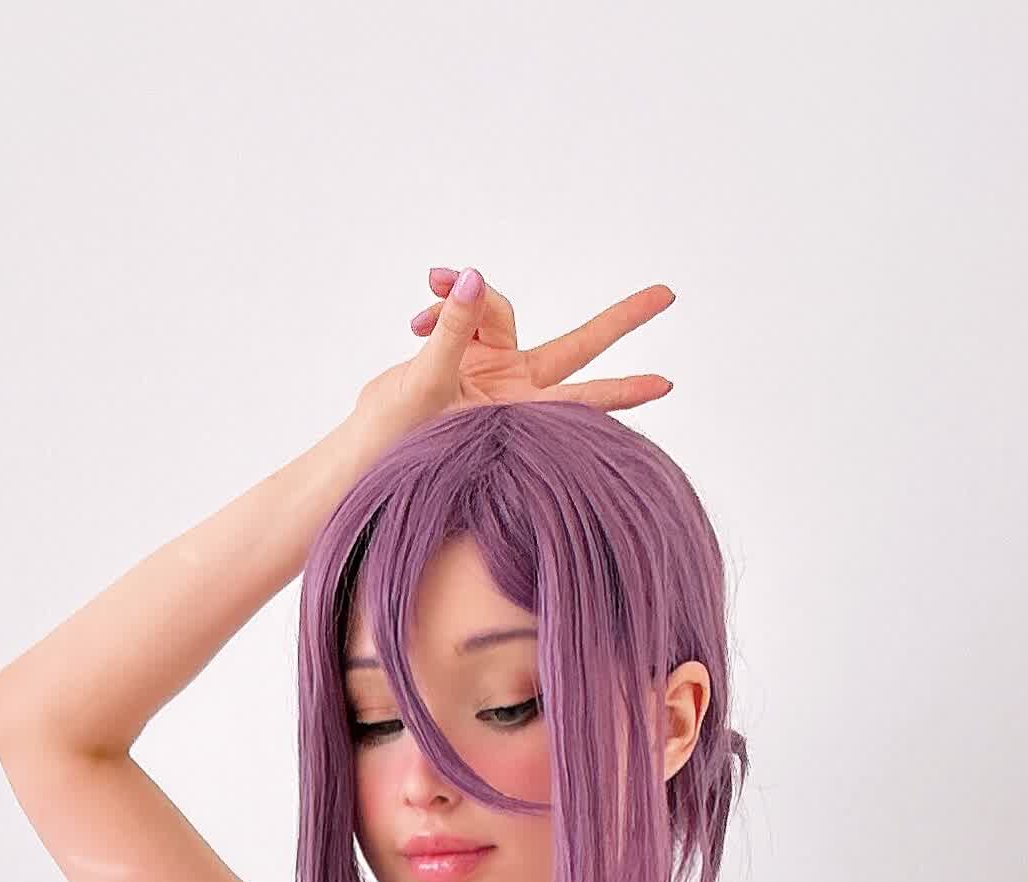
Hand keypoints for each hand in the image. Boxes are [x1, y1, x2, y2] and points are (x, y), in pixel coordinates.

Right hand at [350, 267, 675, 453]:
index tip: (667, 384)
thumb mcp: (424, 386)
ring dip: (461, 302)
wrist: (358, 458)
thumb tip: (475, 276)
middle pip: (577, 344)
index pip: (580, 395)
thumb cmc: (393, 447)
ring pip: (499, 311)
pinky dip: (441, 307)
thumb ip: (453, 330)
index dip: (623, 390)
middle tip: (669, 294)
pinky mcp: (461, 352)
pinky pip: (464, 310)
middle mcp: (513, 390)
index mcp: (517, 415)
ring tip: (419, 318)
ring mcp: (490, 369)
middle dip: (617, 321)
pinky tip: (415, 321)